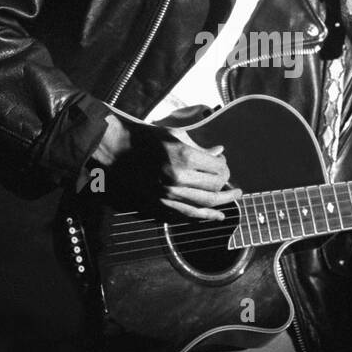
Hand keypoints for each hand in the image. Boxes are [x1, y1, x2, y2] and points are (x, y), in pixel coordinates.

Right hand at [87, 111, 240, 220]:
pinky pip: (188, 214)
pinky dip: (205, 216)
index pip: (217, 168)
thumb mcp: (176, 135)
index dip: (225, 167)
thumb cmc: (146, 137)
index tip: (224, 164)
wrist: (117, 149)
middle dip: (227, 185)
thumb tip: (220, 153)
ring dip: (223, 203)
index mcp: (183, 156)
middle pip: (215, 187)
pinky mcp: (160, 203)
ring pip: (206, 203)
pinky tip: (217, 216)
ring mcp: (168, 193)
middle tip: (233, 184)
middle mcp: (178, 177)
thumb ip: (200, 147)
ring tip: (234, 199)